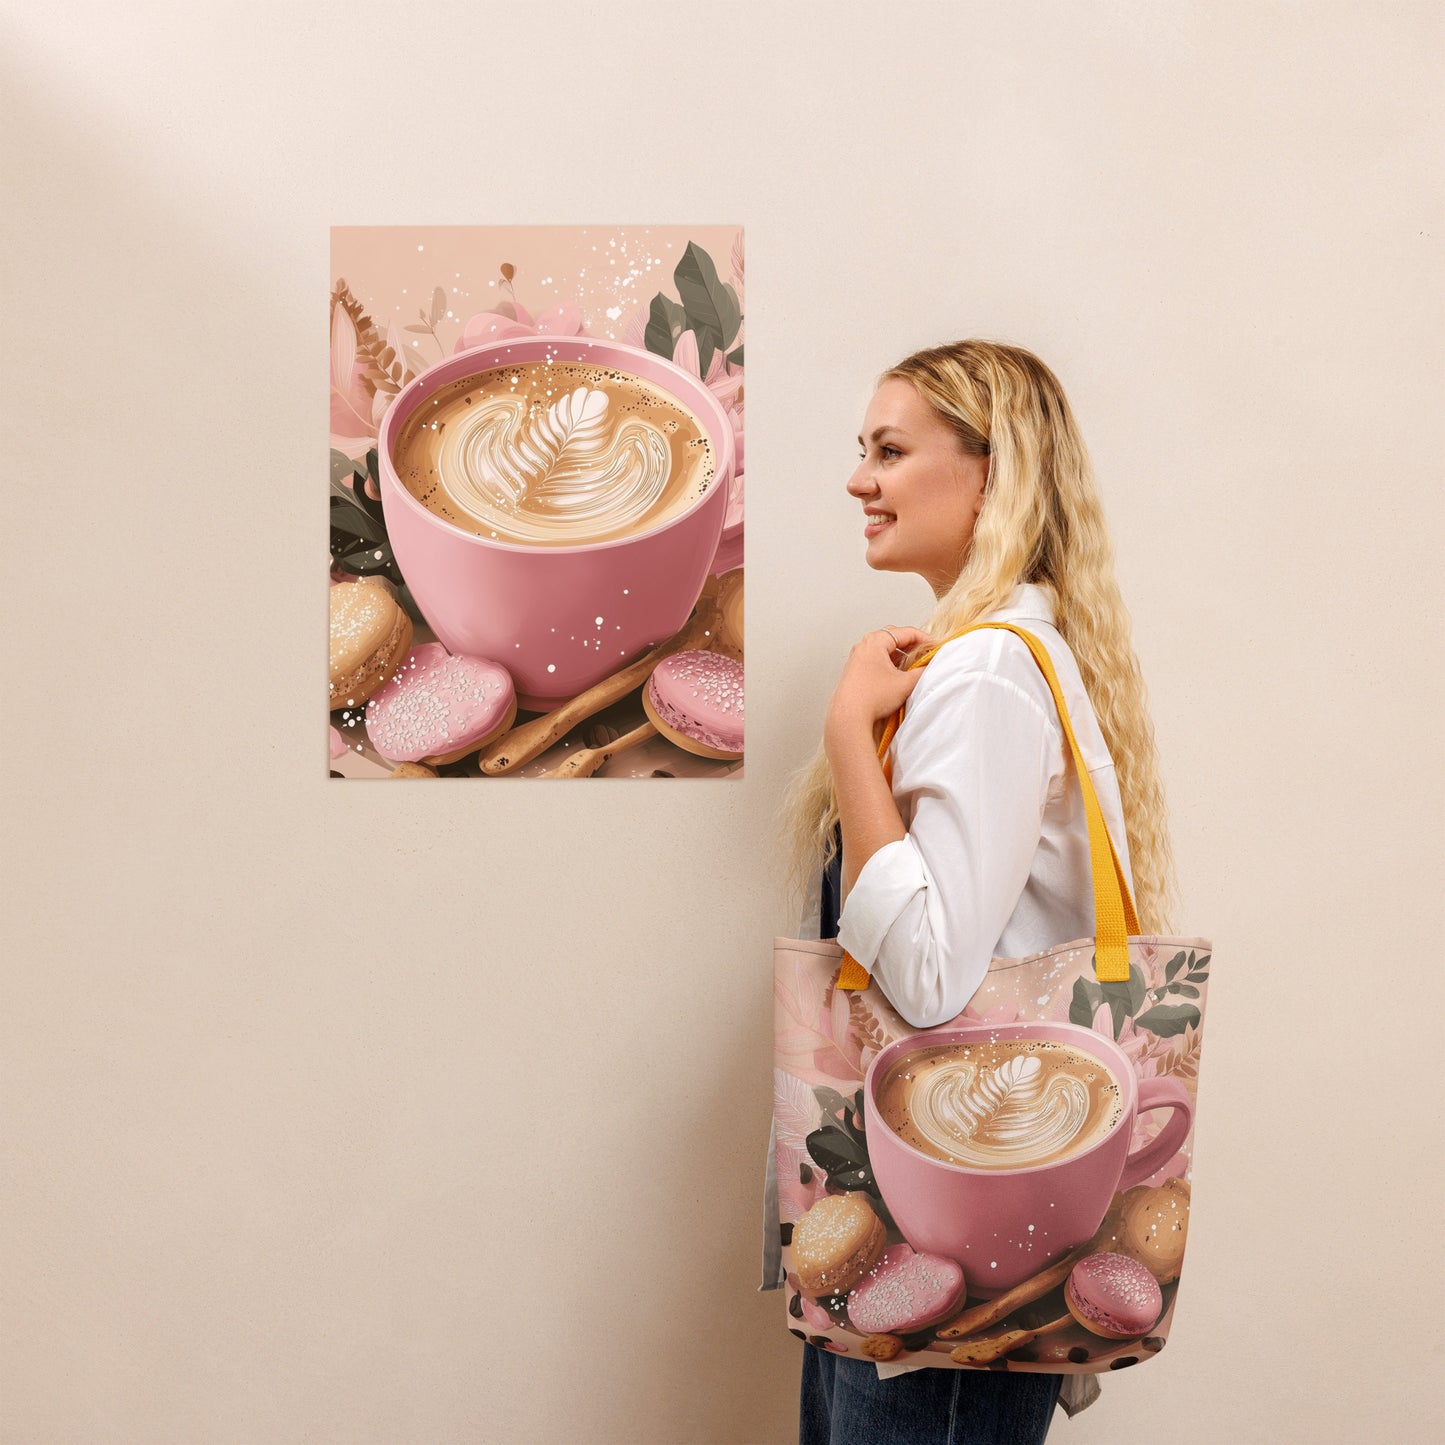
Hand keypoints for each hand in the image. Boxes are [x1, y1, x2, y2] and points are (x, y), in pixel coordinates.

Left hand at [824, 626, 934, 754]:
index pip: (906, 632)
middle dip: (913, 646)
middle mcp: (864, 646)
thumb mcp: (905, 684)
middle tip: (926, 655)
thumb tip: (931, 667)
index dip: (925, 639)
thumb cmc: (871, 698)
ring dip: (901, 656)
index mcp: (875, 641)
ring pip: (885, 650)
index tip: (935, 648)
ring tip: (914, 666)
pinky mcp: (855, 670)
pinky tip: (899, 676)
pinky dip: (890, 664)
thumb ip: (923, 672)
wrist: (849, 717)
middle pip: (894, 638)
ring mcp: (857, 657)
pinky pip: (877, 660)